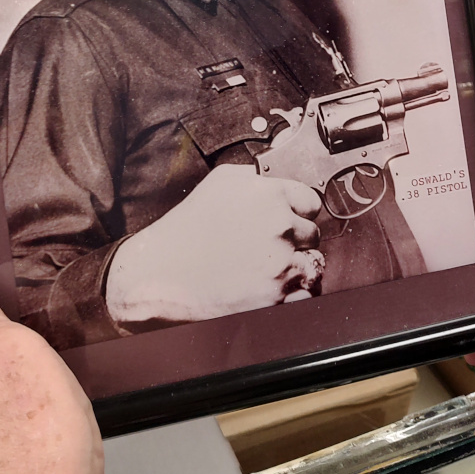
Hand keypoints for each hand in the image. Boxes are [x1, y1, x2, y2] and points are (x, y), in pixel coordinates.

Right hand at [105, 164, 324, 322]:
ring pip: (313, 266)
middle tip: (267, 247)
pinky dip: (294, 295)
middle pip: (313, 235)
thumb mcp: (221, 182)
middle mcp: (281, 227)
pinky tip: (273, 288)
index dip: (298, 212)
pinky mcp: (276, 296)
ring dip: (298, 268)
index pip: (312, 203)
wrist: (161, 272)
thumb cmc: (187, 227)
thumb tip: (279, 180)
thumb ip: (257, 178)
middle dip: (296, 241)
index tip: (286, 220)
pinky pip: (305, 295)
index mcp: (270, 195)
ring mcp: (281, 264)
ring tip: (269, 269)